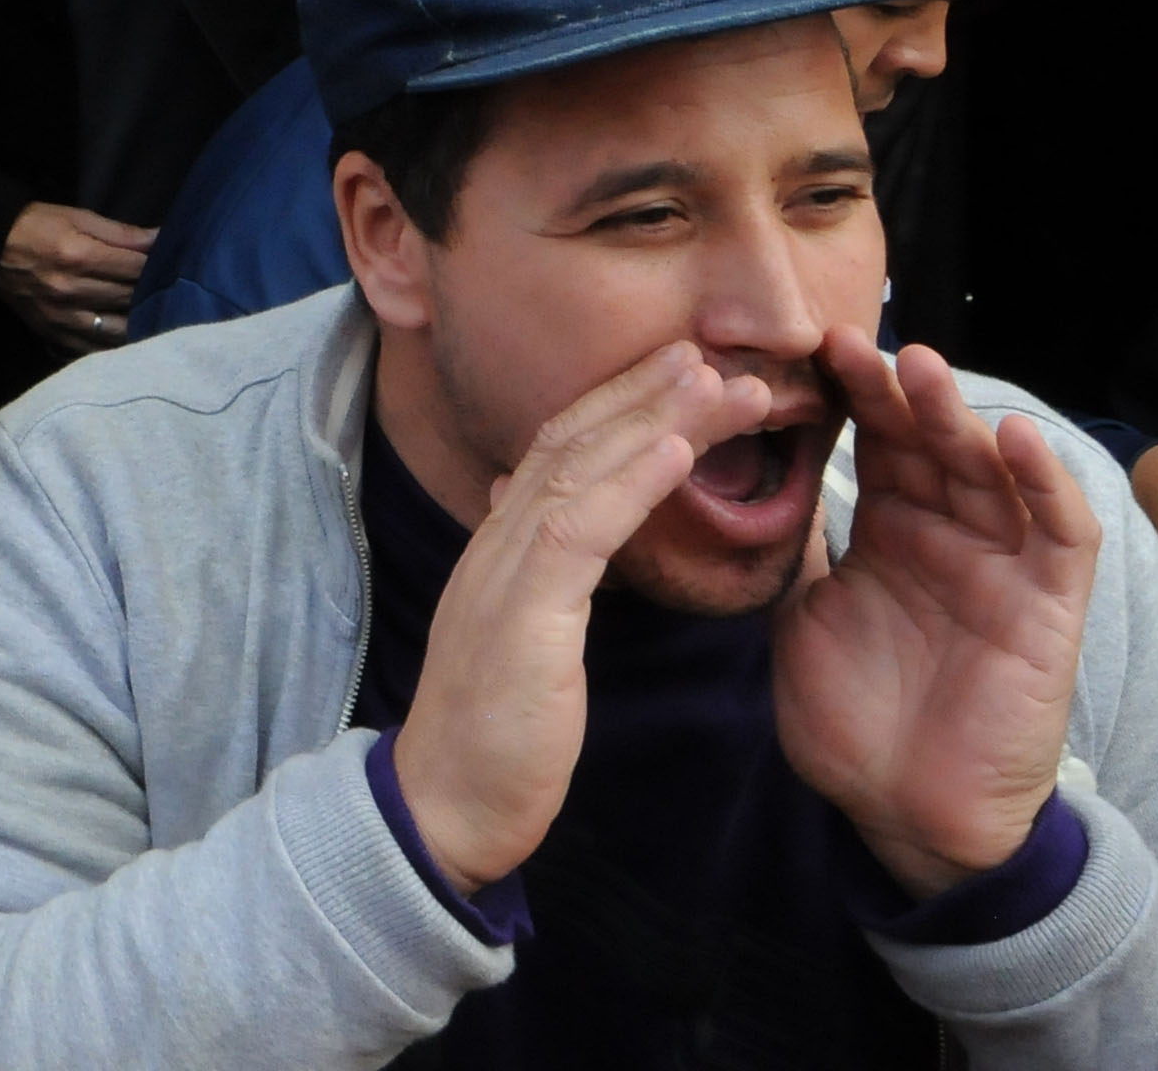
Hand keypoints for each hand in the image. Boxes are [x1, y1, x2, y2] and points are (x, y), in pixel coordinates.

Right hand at [0, 201, 151, 353]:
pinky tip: (125, 335)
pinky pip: (93, 348)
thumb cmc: (38, 226)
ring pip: (116, 330)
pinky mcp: (53, 334)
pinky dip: (112, 344)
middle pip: (128, 297)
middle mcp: (71, 291)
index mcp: (79, 256)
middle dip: (150, 291)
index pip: (134, 268)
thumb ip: (121, 233)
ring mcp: (61, 317)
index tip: (169, 263)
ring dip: (137, 322)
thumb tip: (160, 240)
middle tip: (165, 286)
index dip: (157, 265)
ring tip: (150, 313)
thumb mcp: (78, 217)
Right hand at [396, 341, 786, 893]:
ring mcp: (503, 575)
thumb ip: (527, 568)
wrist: (444, 807)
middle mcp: (496, 544)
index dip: (615, 404)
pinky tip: (675, 451)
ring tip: (713, 380)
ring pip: (578, 468)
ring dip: (651, 417)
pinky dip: (629, 483)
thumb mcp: (517, 634)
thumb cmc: (494, 736)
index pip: (557, 450)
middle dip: (641, 390)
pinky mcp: (521, 615)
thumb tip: (520, 496)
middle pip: (570, 440)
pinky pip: (578, 531)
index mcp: (500, 549)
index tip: (676, 373)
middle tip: (708, 351)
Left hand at [775, 333, 1097, 899]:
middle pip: (927, 444)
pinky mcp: (1052, 607)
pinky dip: (1046, 485)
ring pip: (990, 472)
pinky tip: (1016, 441)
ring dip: (960, 419)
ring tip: (923, 369)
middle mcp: (948, 536)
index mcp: (888, 531)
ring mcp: (1003, 566)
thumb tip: (745, 474)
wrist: (904, 815)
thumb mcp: (804, 614)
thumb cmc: (853, 722)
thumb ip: (795, 545)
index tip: (802, 352)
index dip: (847, 397)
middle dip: (893, 392)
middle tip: (851, 345)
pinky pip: (1062, 534)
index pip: (872, 443)